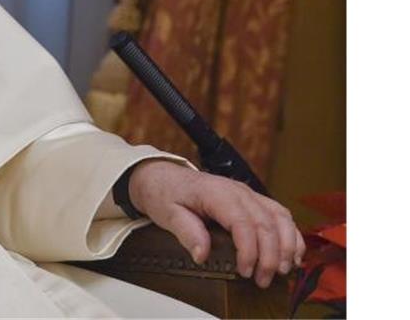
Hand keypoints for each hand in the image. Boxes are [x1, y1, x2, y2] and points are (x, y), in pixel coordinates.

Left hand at [127, 160, 303, 288]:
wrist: (163, 176)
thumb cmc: (166, 193)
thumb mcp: (167, 213)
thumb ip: (186, 232)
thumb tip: (202, 255)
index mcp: (216, 193)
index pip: (242, 223)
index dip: (249, 250)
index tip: (245, 272)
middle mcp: (238, 191)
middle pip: (266, 223)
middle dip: (270, 256)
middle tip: (263, 280)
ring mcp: (248, 194)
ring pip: (280, 218)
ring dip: (286, 246)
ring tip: (281, 271)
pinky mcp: (253, 199)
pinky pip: (280, 215)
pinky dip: (291, 235)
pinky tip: (292, 254)